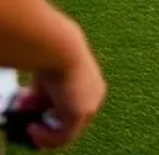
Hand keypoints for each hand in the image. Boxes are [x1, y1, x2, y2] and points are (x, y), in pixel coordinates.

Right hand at [14, 32, 105, 148]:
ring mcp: (90, 107)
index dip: (55, 115)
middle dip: (50, 124)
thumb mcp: (50, 81)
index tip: (39, 117)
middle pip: (72, 122)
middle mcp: (95, 97)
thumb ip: (44, 96)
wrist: (61, 50)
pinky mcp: (80, 115)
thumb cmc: (54, 58)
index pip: (75, 109)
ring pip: (68, 132)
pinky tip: (33, 129)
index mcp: (92, 86)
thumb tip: (31, 105)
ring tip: (31, 129)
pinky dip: (46, 137)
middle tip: (32, 125)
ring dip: (46, 134)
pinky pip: (62, 137)